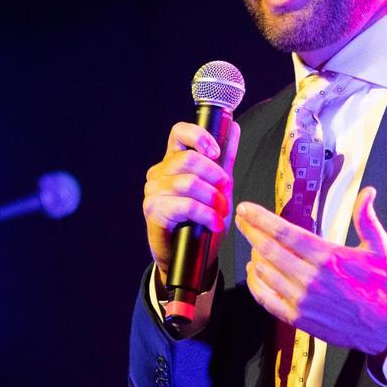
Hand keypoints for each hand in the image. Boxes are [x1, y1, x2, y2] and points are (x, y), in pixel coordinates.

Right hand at [143, 120, 240, 284]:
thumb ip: (225, 159)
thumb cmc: (202, 221)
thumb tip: (233, 128)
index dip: (199, 136)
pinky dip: (205, 214)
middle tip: (226, 192)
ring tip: (220, 212)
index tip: (216, 153)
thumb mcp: (219, 187)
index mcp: (173, 161)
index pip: (179, 132)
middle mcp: (158, 174)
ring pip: (189, 183)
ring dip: (213, 199)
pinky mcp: (153, 211)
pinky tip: (213, 223)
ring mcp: (153, 192)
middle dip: (216, 176)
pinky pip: (185, 205)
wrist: (191, 259)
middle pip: (189, 160)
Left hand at [236, 186, 386, 354]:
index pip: (284, 233)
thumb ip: (366, 219)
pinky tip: (254, 272)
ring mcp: (302, 300)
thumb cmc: (382, 285)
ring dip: (253, 255)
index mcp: (328, 257)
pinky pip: (266, 299)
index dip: (260, 218)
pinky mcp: (298, 318)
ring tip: (252, 243)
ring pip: (264, 273)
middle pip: (268, 250)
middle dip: (250, 231)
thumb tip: (367, 192)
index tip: (247, 209)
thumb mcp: (380, 248)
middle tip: (241, 220)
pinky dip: (255, 283)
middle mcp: (311, 278)